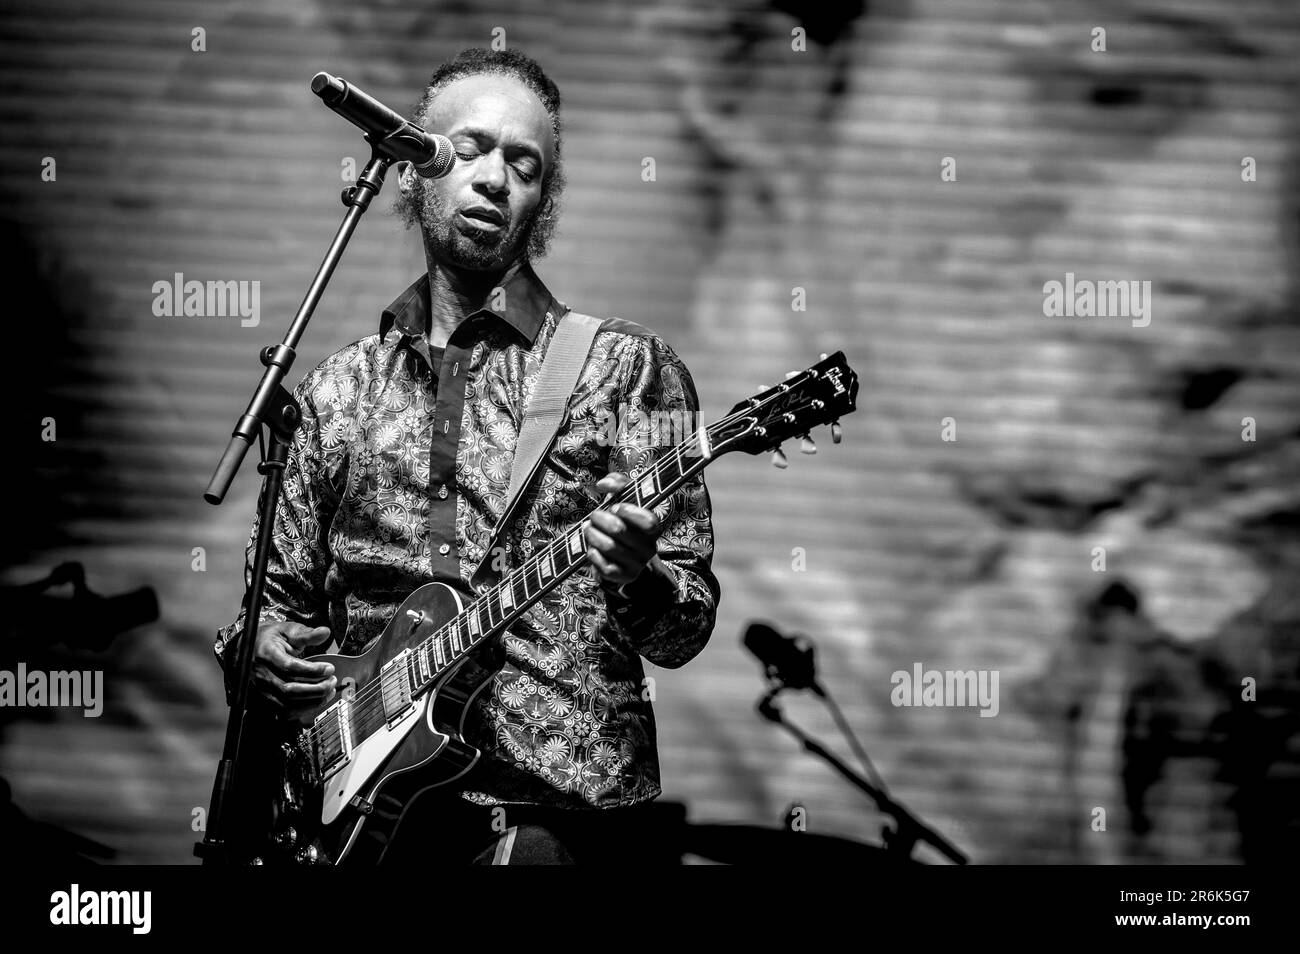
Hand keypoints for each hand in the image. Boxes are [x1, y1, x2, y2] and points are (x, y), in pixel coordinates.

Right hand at [251, 620, 335, 723]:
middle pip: (289, 689)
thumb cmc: (271, 638)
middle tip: (332, 680)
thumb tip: (325, 632)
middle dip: (316, 688)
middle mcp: (261, 674)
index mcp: (266, 653)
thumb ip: (307, 634)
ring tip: (329, 690)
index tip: (329, 668)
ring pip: (287, 703)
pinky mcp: (265, 699)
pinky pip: (284, 711)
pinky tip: (317, 700)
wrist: (252, 648)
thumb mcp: (288, 630)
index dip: (312, 670)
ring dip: (312, 700)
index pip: (289, 667)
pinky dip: (303, 709)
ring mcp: (261, 689)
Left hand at [584, 472, 661, 587]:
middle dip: (600, 519)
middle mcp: (649, 548)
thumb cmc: (624, 523)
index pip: (649, 521)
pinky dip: (593, 554)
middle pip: (619, 530)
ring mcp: (637, 564)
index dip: (629, 512)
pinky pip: (604, 565)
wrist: (626, 559)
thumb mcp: (626, 500)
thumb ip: (618, 484)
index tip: (615, 506)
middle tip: (594, 515)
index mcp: (654, 528)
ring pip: (609, 546)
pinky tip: (592, 548)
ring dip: (592, 534)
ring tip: (588, 529)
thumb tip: (602, 484)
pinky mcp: (623, 577)